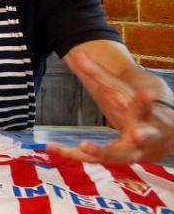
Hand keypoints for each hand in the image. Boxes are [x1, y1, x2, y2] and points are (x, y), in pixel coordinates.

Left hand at [46, 48, 173, 164]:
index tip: (148, 94)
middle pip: (144, 134)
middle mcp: (143, 133)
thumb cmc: (138, 109)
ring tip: (84, 147)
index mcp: (145, 113)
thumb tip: (75, 53)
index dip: (145, 100)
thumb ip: (98, 74)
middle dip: (142, 134)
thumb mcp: (120, 90)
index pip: (145, 105)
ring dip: (103, 152)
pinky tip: (51, 147)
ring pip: (120, 154)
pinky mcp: (116, 159)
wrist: (165, 138)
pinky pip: (94, 159)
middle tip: (137, 134)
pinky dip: (73, 154)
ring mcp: (132, 150)